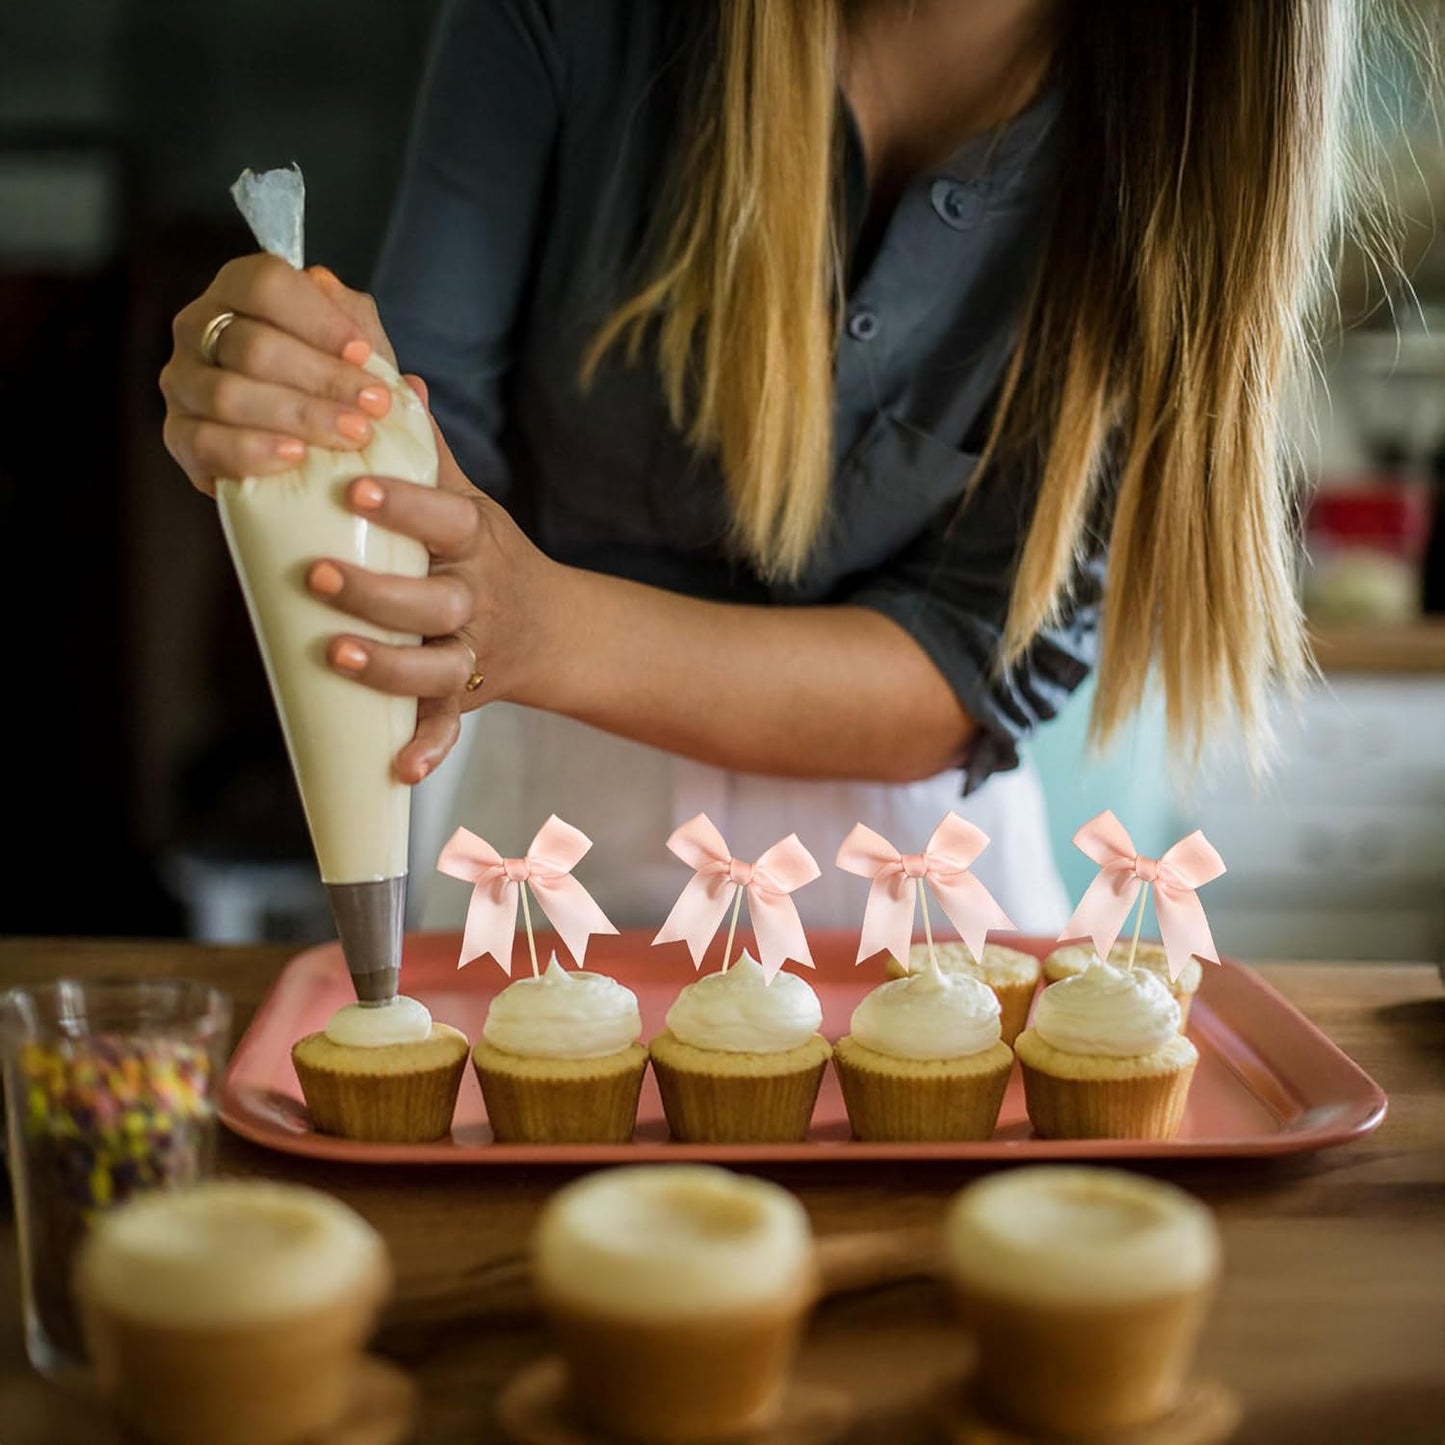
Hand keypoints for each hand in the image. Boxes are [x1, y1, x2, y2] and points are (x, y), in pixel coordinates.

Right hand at [161, 254, 398, 495]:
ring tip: (351, 435)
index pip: (265, 284)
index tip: (364, 353)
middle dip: (323, 378)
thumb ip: (359, 327)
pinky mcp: (178, 435)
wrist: (310, 451)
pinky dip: (255, 452)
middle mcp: (197, 327)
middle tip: (374, 406)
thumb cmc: (330, 385)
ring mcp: (182, 381)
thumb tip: (354, 326)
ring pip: (229, 395)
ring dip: (299, 416)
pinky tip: (296, 457)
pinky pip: (205, 443)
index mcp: (237, 290)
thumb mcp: (353, 348)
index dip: (318, 318)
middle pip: (253, 345)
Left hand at [304, 379, 563, 782]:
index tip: (353, 480)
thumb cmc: (484, 550)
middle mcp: (476, 595)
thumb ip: (424, 445)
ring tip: (338, 655)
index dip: (402, 500)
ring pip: (439, 665)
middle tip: (316, 575)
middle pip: (434, 597)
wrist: (552, 627)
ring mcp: (473, 649)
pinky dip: (431, 748)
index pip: (441, 515)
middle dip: (378, 590)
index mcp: (472, 538)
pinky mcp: (467, 695)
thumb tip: (389, 369)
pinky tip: (400, 767)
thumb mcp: (465, 495)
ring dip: (392, 666)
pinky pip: (450, 725)